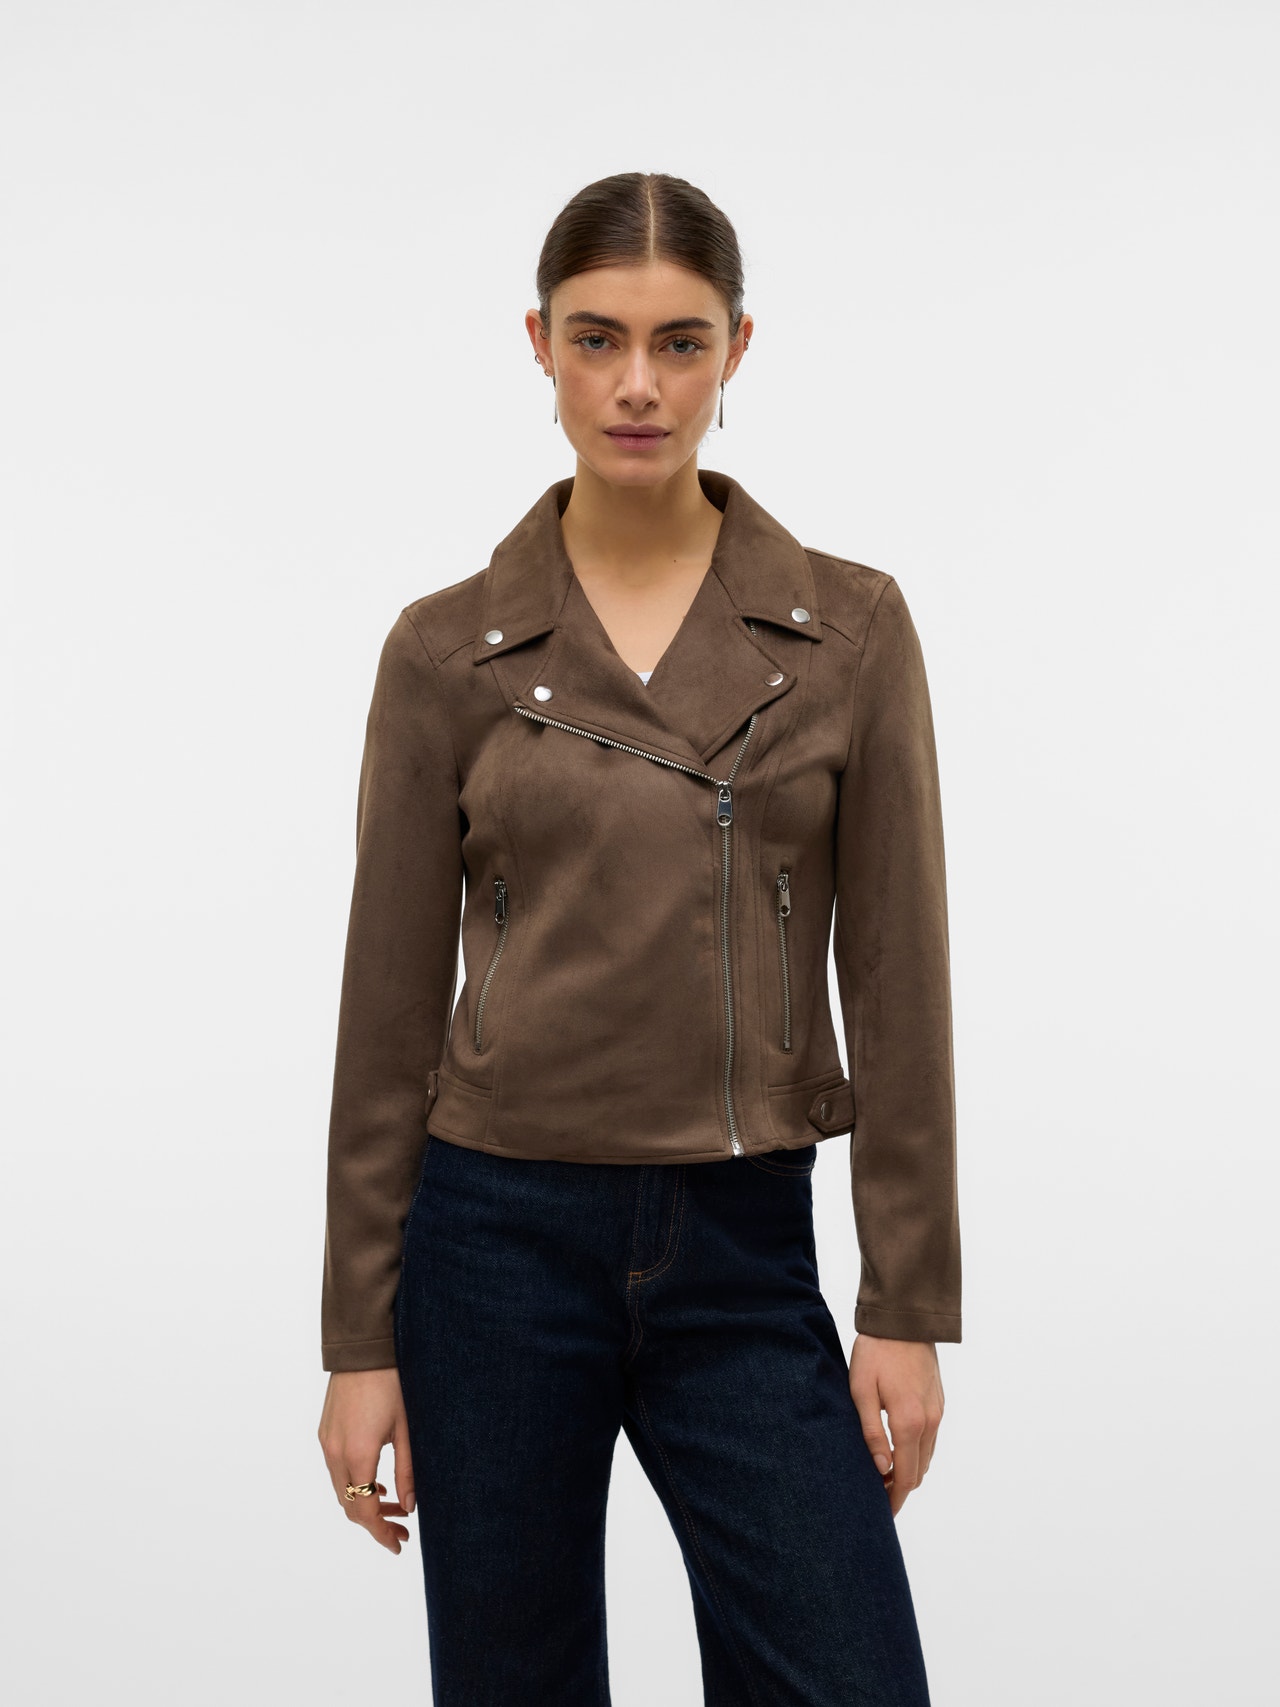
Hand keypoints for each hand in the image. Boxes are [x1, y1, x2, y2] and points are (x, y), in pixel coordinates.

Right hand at [317, 1367, 415, 1552]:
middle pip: (348, 1505)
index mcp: (357, 1453)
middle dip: (374, 1523)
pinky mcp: (325, 1430)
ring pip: (340, 1489)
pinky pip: (336, 1470)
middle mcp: (334, 1451)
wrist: (364, 1346)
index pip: (363, 1510)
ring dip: (363, 1503)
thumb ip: (408, 1471)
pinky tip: (375, 1483)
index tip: (398, 1544)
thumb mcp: (407, 1428)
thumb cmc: (393, 1381)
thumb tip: (410, 1506)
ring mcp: (326, 1441)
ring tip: (394, 1507)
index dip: (380, 1532)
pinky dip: (353, 1484)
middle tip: (402, 1529)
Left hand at [848, 1333, 944, 1516]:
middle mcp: (930, 1422)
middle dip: (901, 1488)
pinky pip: (931, 1439)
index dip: (895, 1499)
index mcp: (909, 1422)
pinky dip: (917, 1453)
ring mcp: (938, 1412)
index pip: (906, 1476)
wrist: (904, 1321)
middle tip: (877, 1496)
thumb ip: (871, 1432)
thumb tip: (881, 1468)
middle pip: (919, 1472)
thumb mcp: (861, 1391)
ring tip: (884, 1475)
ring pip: (927, 1457)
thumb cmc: (876, 1353)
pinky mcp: (939, 1402)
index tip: (882, 1513)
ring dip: (909, 1470)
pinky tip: (898, 1449)